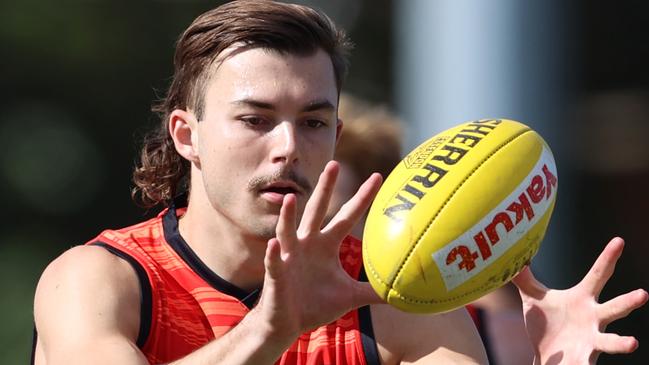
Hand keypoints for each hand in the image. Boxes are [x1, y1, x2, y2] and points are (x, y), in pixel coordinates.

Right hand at [255, 161, 383, 341]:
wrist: (287, 323)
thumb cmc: (315, 305)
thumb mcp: (349, 297)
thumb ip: (371, 291)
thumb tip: (399, 292)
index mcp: (326, 245)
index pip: (346, 216)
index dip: (361, 198)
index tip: (377, 177)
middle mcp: (307, 243)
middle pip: (317, 210)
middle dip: (325, 188)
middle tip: (334, 164)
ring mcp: (289, 256)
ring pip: (288, 230)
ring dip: (288, 215)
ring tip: (289, 199)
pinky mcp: (276, 274)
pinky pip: (274, 262)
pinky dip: (273, 253)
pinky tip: (274, 244)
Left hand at [512, 237, 647, 363]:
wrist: (545, 354)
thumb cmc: (546, 322)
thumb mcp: (533, 297)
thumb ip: (524, 278)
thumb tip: (513, 257)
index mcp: (583, 299)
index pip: (598, 274)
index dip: (608, 258)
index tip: (619, 241)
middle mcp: (593, 318)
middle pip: (613, 308)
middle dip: (628, 302)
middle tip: (643, 294)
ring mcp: (591, 340)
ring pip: (609, 342)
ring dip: (620, 343)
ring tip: (632, 343)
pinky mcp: (583, 360)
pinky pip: (585, 364)